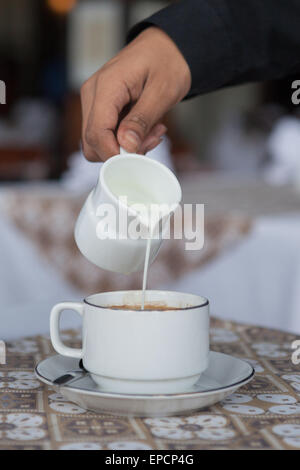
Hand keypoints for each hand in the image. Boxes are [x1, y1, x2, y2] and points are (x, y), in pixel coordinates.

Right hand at [80, 26, 190, 160]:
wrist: (167, 47)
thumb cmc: (167, 61)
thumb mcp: (163, 91)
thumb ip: (142, 119)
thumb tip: (126, 146)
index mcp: (106, 86)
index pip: (97, 133)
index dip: (114, 154)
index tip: (137, 160)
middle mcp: (93, 94)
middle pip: (92, 143)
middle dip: (121, 152)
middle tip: (151, 141)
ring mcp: (94, 102)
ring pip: (98, 143)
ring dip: (125, 147)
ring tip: (152, 132)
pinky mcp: (101, 109)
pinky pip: (106, 135)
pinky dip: (125, 140)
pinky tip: (145, 129)